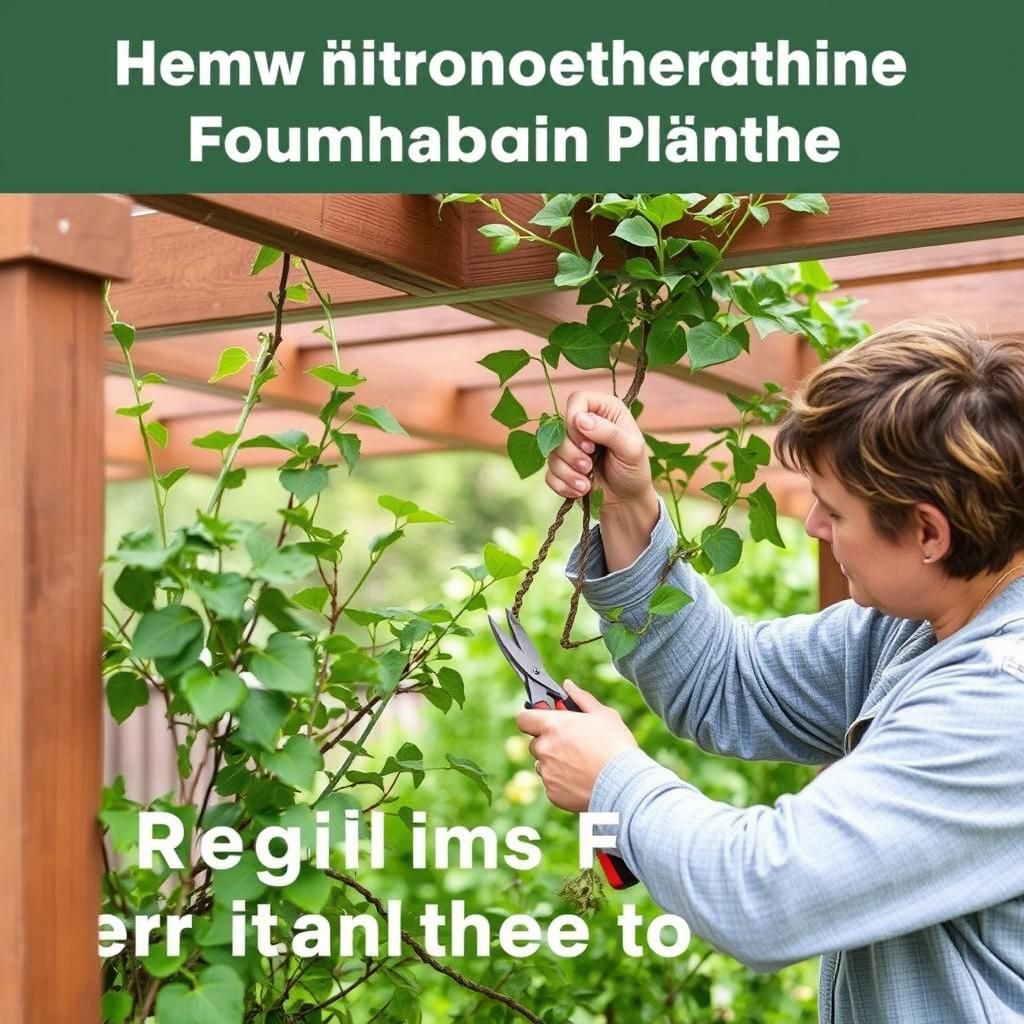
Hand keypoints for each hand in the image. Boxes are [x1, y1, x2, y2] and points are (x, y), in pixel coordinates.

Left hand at [516, 681, 637, 811]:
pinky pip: (551, 784)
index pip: (523, 719)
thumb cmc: (616, 746)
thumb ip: (581, 698)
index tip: (544, 722)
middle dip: (549, 742)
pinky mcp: (552, 793)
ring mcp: (547, 772)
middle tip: (572, 745)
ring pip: (543, 764)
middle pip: (535, 743)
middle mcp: (545, 749)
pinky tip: (581, 780)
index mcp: (553, 726)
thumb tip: (567, 685)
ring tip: (581, 765)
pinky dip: (562, 782)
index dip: (532, 719)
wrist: (624, 784)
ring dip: (554, 763)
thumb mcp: (603, 715)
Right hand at [545, 391, 653, 509]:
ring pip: (552, 452)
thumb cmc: (634, 470)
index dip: (575, 419)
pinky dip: (564, 484)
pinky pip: (549, 473)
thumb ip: (609, 432)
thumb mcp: (631, 450)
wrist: (626, 501)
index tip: (588, 443)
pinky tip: (580, 489)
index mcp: (604, 411)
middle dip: (572, 453)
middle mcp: (585, 425)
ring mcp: (571, 446)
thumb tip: (580, 420)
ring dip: (569, 472)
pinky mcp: (562, 466)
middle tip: (589, 465)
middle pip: (560, 429)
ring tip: (587, 483)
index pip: (577, 400)